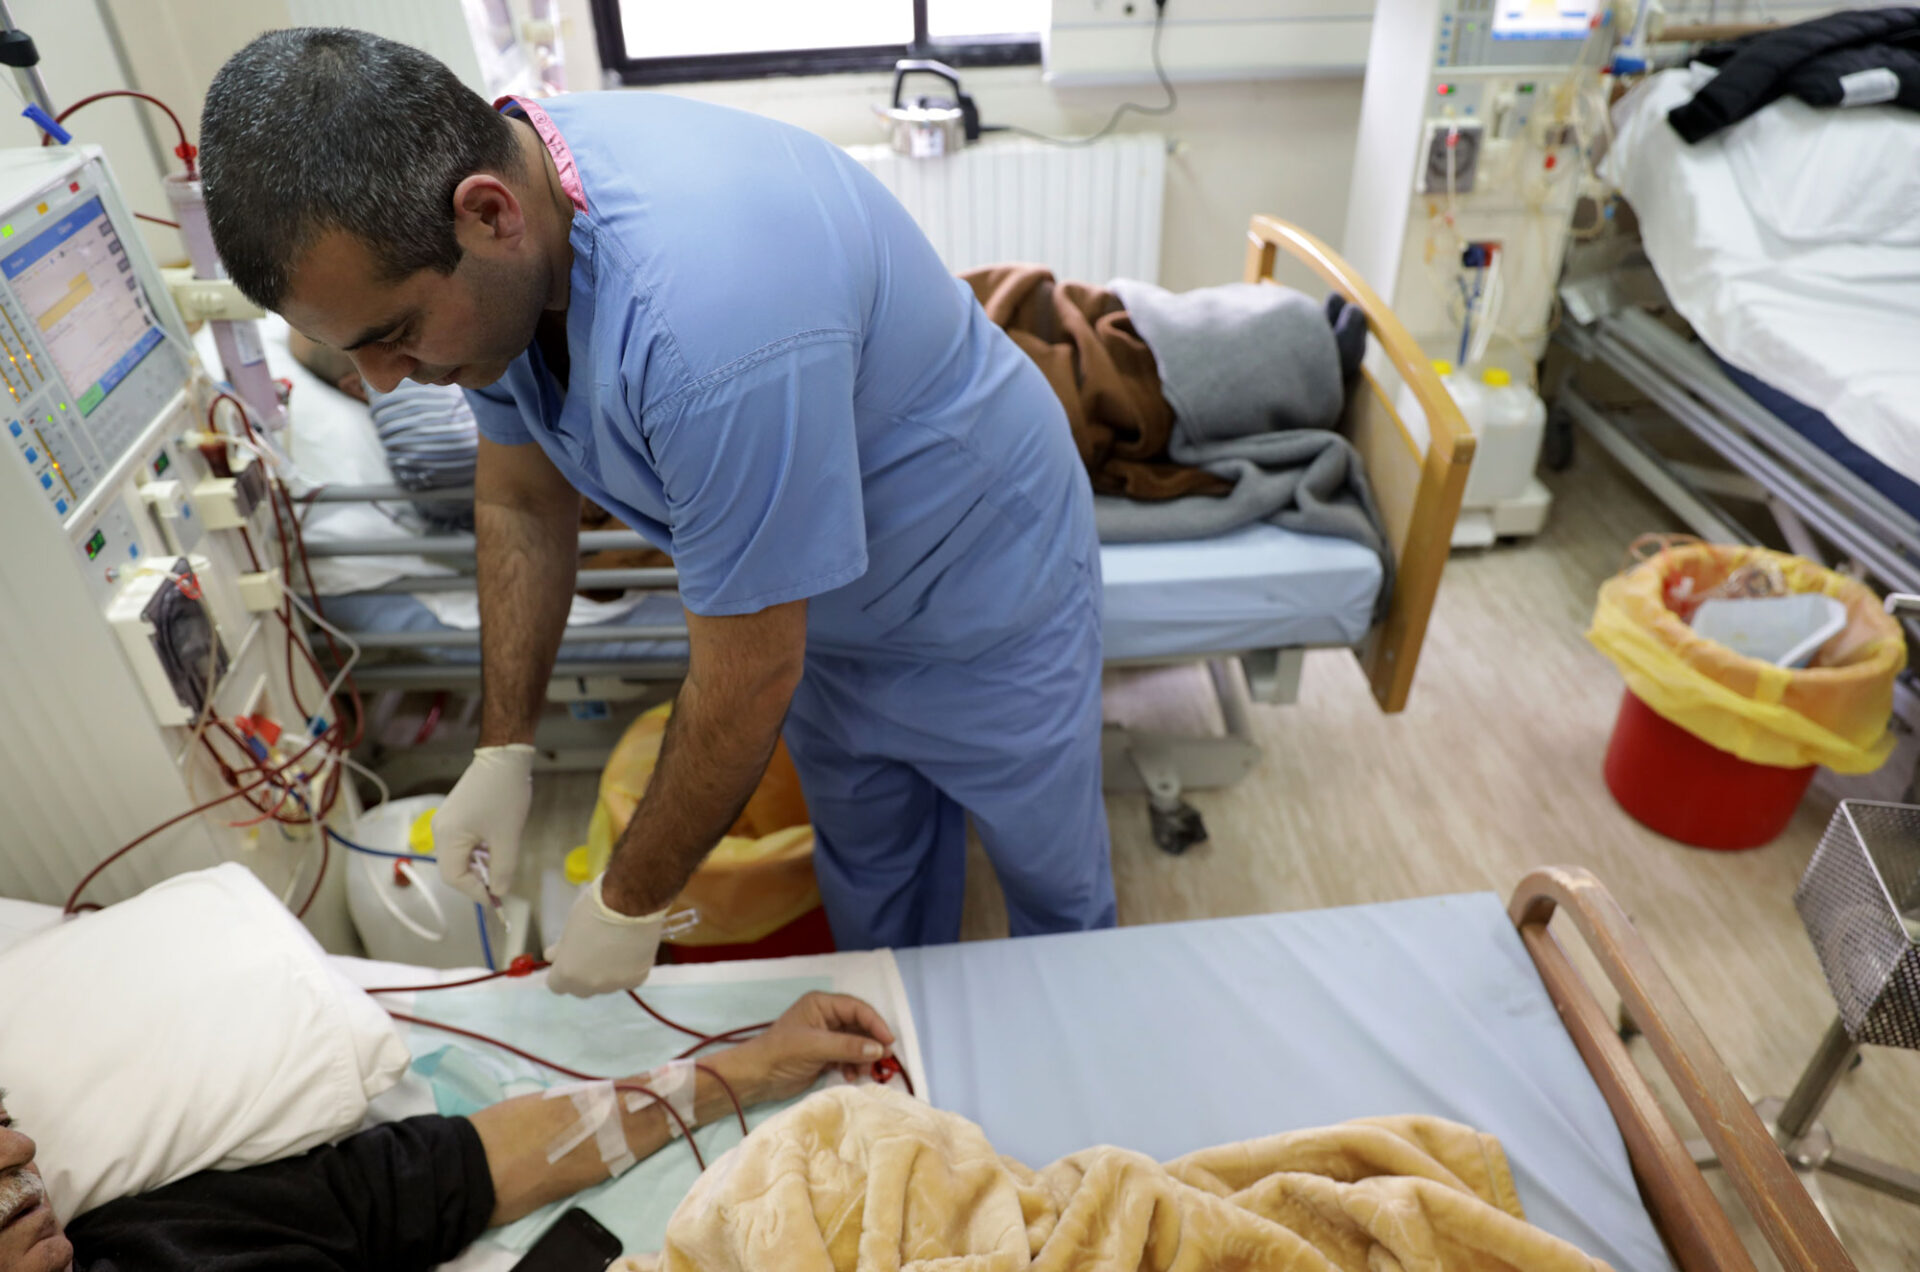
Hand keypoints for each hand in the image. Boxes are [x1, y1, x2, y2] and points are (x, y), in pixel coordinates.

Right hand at [434, 745, 535, 904]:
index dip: (475, 891)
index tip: (497, 898)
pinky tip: (497, 847)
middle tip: (502, 881)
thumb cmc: (505, 795)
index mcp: (447, 837)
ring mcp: (446, 822)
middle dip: (478, 878)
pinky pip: (464, 843)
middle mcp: (440, 831)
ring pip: (461, 856)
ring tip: (503, 860)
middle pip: (455, 868)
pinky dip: (480, 851)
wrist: (504, 757)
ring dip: (481, 864)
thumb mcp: (508, 837)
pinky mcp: (456, 816)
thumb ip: (503, 869)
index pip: (454, 877)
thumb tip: (498, 892)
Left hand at [544, 875, 665, 996]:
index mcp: (567, 972)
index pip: (556, 985)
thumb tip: (553, 956)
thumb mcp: (570, 926)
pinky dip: (628, 967)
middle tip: (592, 951)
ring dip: (606, 972)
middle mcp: (590, 984)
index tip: (568, 958)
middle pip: (581, 989)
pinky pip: (628, 978)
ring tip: (616, 945)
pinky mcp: (637, 979)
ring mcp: (615, 984)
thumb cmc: (595, 908)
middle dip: (583, 974)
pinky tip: (631, 948)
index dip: (562, 970)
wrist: (632, 901)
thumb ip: (563, 948)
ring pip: (606, 984)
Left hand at [717, 992, 897, 1104]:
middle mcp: (826, 1017)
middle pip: (859, 1025)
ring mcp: (825, 1036)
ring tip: (862, 1072)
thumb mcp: (815, 1046)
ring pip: (855, 1042)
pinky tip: (850, 1076)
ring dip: (862, 1057)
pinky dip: (852, 1065)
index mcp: (821, 1004)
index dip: (875, 1023)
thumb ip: (848, 1046)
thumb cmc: (780, 1053)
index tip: (889, 1041)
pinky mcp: (824, 1054)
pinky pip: (847, 1056)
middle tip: (883, 1059)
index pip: (857, 1008)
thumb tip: (879, 1049)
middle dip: (871, 1042)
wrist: (756, 1077)